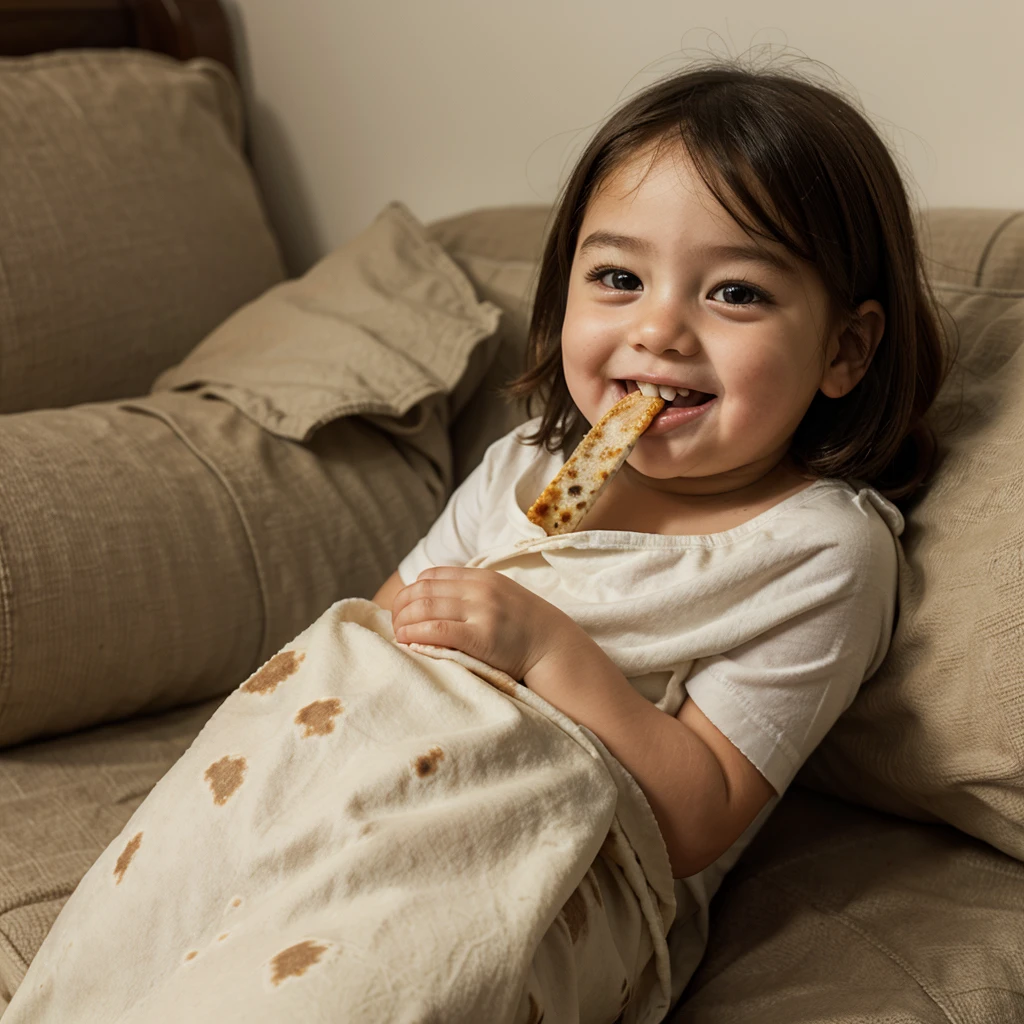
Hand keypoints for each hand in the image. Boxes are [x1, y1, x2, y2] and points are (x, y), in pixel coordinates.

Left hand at [390, 567, 585, 680]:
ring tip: (398, 636)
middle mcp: (481, 589)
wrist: (554, 648)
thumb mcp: (500, 597)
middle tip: (394, 626)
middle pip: (423, 590)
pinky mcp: (483, 637)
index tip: (402, 611)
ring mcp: (483, 612)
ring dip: (403, 623)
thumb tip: (429, 599)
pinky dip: (416, 635)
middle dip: (400, 608)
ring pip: (425, 609)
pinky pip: (438, 631)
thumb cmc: (523, 628)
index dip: (409, 592)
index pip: (431, 576)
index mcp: (483, 576)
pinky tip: (408, 644)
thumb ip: (471, 593)